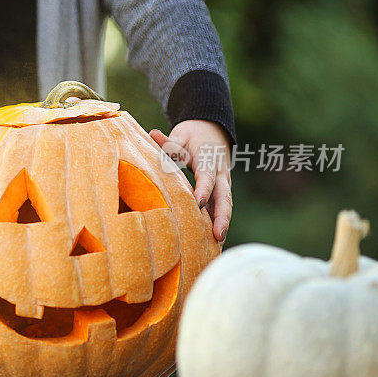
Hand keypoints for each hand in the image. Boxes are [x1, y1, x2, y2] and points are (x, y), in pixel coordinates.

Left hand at [150, 120, 231, 242]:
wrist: (212, 129)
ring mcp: (223, 184)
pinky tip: (214, 244)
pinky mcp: (220, 191)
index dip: (204, 189)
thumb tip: (152, 134)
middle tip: (218, 235)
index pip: (208, 177)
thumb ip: (169, 141)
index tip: (197, 202)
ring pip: (225, 206)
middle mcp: (220, 174)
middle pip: (224, 197)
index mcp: (210, 160)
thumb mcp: (181, 135)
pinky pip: (221, 208)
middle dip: (222, 217)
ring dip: (222, 224)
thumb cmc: (192, 134)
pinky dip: (219, 223)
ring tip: (218, 247)